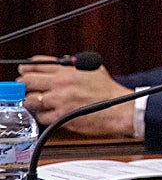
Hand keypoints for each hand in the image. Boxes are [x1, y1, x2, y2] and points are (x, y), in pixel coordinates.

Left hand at [17, 59, 134, 135]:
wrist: (119, 108)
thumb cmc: (109, 91)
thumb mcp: (94, 69)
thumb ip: (76, 65)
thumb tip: (65, 61)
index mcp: (68, 71)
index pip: (37, 65)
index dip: (26, 68)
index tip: (23, 72)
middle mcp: (61, 85)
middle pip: (27, 82)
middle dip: (25, 86)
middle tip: (27, 89)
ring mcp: (59, 102)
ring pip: (30, 101)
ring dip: (32, 102)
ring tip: (39, 102)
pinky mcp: (61, 118)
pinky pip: (41, 117)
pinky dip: (43, 116)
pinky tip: (50, 113)